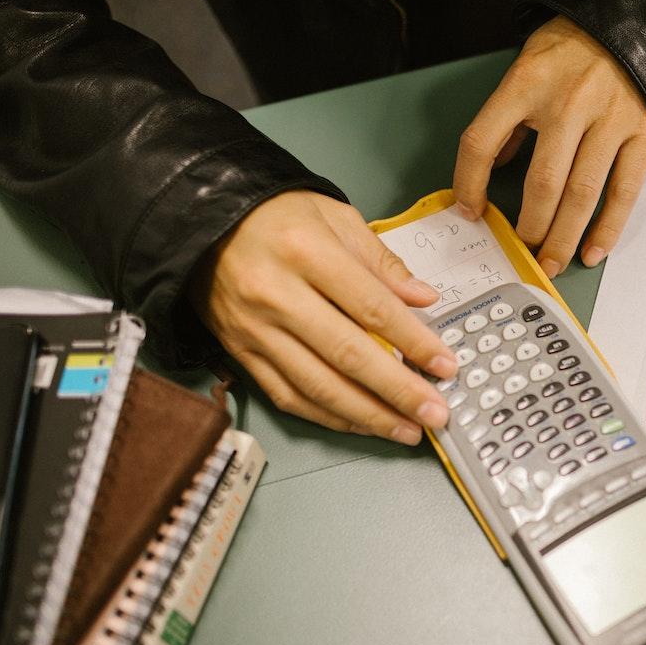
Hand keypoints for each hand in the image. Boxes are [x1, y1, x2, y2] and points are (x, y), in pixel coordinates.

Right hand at [188, 191, 457, 442]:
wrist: (199, 221)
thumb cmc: (274, 214)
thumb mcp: (333, 216)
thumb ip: (380, 261)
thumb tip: (424, 299)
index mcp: (306, 252)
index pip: (372, 307)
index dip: (414, 341)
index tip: (446, 365)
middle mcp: (277, 295)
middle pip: (348, 355)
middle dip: (399, 392)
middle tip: (436, 414)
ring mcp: (255, 330)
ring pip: (318, 386)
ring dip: (368, 416)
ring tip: (407, 430)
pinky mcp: (240, 353)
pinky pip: (288, 396)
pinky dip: (328, 416)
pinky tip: (361, 423)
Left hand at [453, 15, 645, 276]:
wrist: (639, 21)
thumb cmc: (575, 47)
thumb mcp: (528, 66)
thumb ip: (508, 116)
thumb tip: (492, 169)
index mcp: (526, 83)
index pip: (481, 142)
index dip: (468, 184)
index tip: (470, 212)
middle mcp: (567, 103)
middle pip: (541, 183)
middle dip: (530, 228)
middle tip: (524, 253)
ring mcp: (609, 121)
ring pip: (581, 194)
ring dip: (563, 238)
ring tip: (551, 263)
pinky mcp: (642, 135)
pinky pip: (624, 191)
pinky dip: (608, 228)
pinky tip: (593, 250)